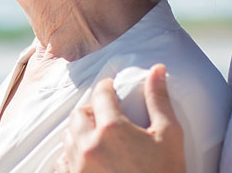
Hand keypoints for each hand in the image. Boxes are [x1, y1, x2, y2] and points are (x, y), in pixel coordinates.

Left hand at [56, 64, 185, 172]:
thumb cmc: (166, 172)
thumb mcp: (169, 134)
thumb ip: (158, 99)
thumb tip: (157, 68)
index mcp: (113, 128)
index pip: (101, 94)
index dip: (107, 86)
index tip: (111, 87)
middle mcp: (90, 146)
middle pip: (79, 114)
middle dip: (91, 109)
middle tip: (105, 113)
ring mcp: (79, 168)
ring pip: (68, 138)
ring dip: (81, 131)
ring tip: (97, 135)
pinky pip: (62, 164)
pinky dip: (71, 156)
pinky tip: (87, 158)